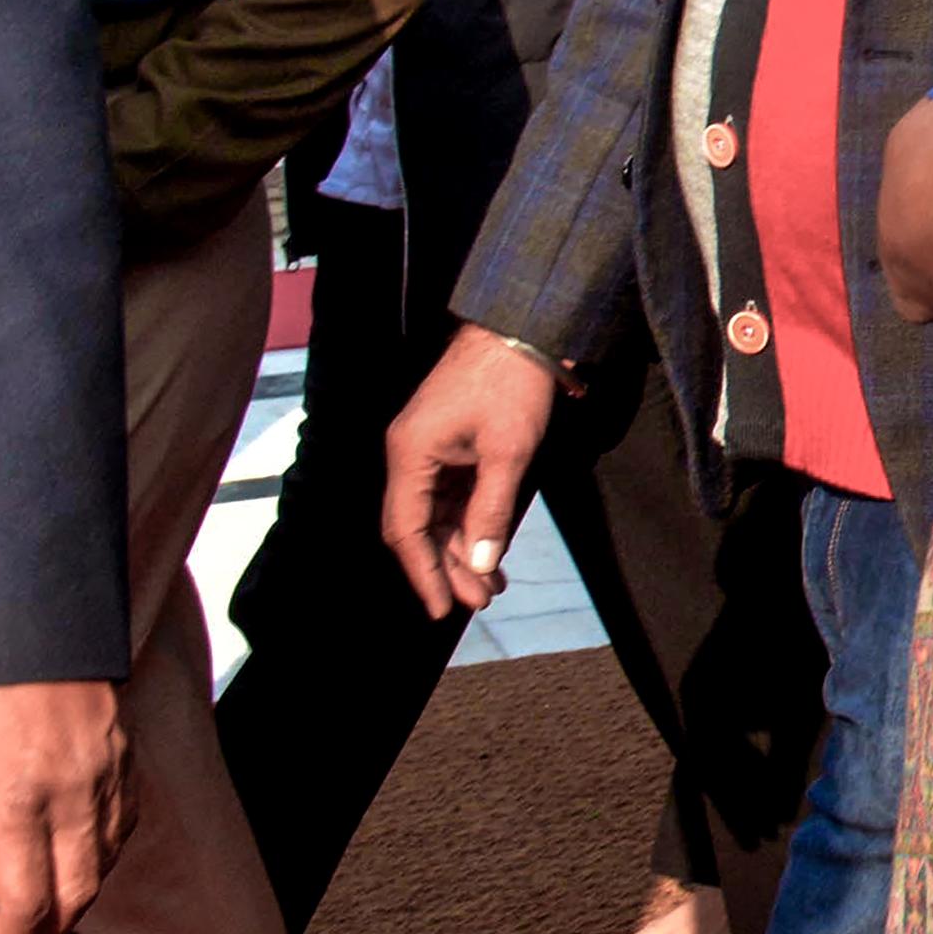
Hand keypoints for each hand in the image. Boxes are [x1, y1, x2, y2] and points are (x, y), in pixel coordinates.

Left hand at [0, 680, 126, 933]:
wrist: (40, 619)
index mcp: (16, 798)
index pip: (24, 907)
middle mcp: (71, 793)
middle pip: (74, 899)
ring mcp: (106, 773)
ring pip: (102, 865)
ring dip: (71, 901)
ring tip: (38, 919)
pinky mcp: (124, 754)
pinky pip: (122, 824)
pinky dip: (99, 856)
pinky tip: (75, 860)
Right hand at [382, 326, 562, 616]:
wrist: (525, 325)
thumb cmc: (513, 381)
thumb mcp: (509, 452)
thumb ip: (491, 511)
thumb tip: (478, 565)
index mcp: (410, 455)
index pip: (406, 531)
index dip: (423, 573)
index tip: (443, 608)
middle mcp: (411, 453)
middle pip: (423, 525)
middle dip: (450, 565)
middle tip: (480, 600)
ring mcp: (430, 446)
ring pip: (441, 511)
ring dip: (464, 546)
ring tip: (491, 583)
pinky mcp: (452, 440)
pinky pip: (454, 491)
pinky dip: (472, 519)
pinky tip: (491, 546)